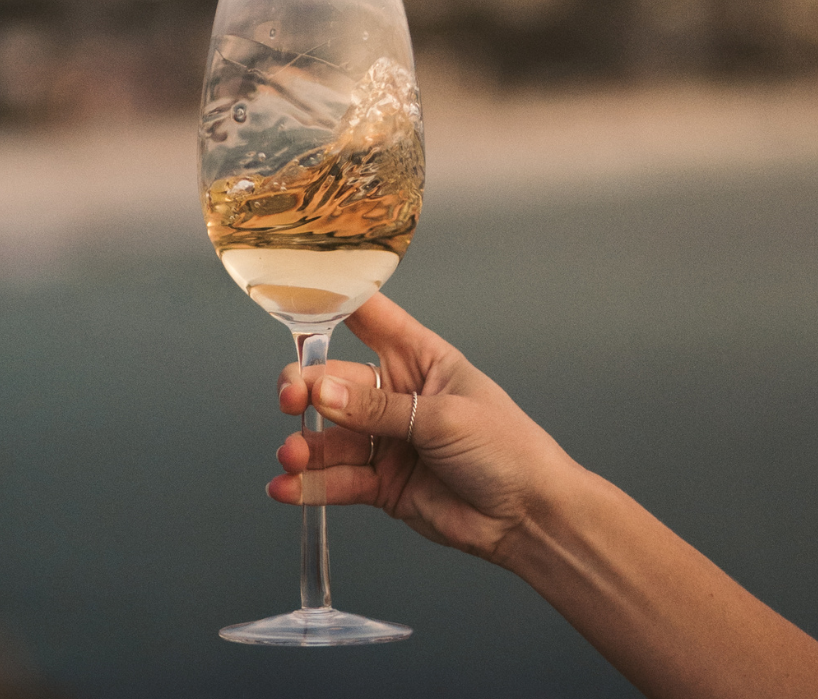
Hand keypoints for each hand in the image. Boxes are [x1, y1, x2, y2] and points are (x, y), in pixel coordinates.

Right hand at [268, 292, 579, 563]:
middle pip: (336, 382)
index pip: (370, 320)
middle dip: (307, 388)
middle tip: (291, 398)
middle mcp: (397, 395)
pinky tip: (287, 488)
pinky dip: (310, 486)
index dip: (334, 306)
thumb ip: (378, 409)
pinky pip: (338, 480)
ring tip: (291, 456)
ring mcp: (388, 441)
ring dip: (305, 445)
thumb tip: (323, 393)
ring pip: (331, 435)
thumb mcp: (443, 417)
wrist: (530, 517)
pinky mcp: (382, 484)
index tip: (296, 300)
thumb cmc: (507, 448)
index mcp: (419, 359)